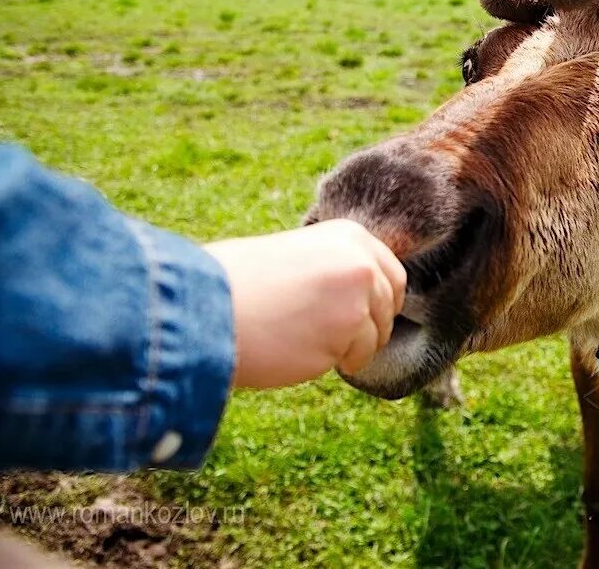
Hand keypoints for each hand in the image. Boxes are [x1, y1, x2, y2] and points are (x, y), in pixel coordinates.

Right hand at [205, 219, 405, 388]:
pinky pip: (358, 358)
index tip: (353, 313)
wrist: (208, 307)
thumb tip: (369, 297)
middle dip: (368, 325)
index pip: (391, 275)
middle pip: (389, 306)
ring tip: (304, 337)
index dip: (375, 300)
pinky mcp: (347, 333)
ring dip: (348, 346)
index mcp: (350, 236)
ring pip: (377, 336)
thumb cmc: (241, 284)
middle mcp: (361, 262)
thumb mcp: (300, 258)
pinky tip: (302, 349)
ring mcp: (358, 298)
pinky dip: (335, 362)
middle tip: (330, 334)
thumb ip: (337, 269)